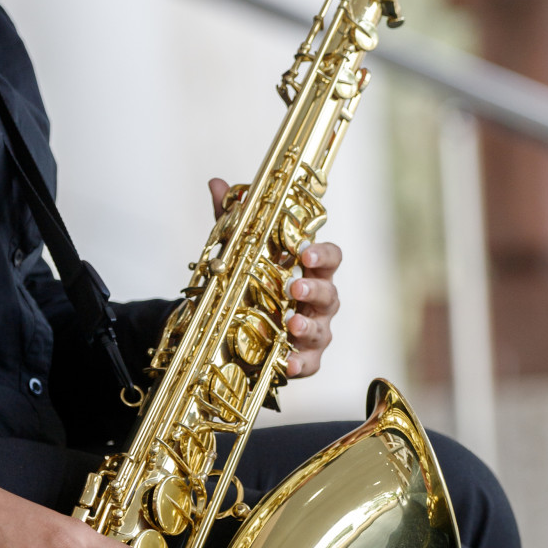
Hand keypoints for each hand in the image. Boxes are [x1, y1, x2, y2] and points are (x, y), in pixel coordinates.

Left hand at [208, 178, 341, 378]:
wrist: (235, 328)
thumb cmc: (253, 284)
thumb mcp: (239, 252)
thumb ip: (232, 220)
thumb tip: (217, 183)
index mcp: (309, 270)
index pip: (330, 258)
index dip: (322, 254)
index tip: (305, 253)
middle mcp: (318, 301)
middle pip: (330, 293)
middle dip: (314, 288)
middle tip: (295, 285)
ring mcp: (314, 331)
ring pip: (322, 329)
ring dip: (308, 326)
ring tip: (292, 323)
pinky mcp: (304, 359)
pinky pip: (309, 364)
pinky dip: (300, 363)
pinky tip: (288, 362)